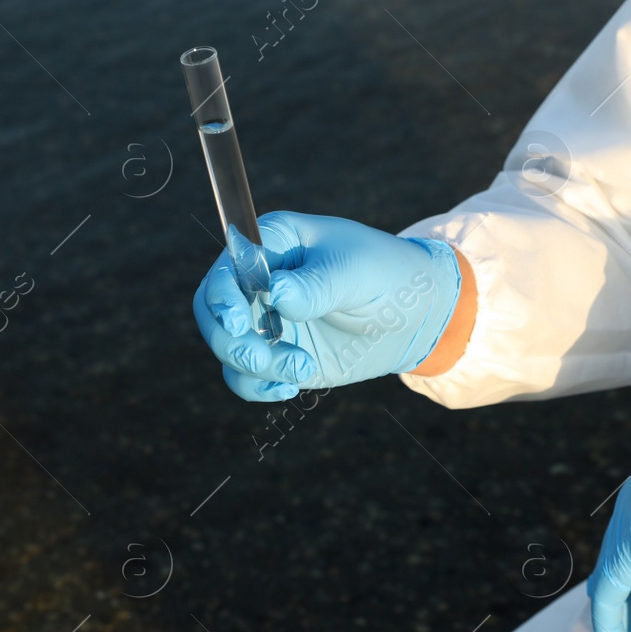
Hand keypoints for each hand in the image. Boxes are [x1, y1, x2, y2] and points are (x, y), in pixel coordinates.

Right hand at [193, 211, 461, 401]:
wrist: (417, 313)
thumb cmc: (388, 274)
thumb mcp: (358, 272)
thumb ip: (317, 284)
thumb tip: (275, 293)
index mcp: (273, 243)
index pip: (227, 267)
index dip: (223, 295)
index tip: (239, 322)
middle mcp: (259, 281)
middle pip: (213, 312)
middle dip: (232, 341)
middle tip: (264, 361)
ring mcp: (265, 319)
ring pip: (227, 348)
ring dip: (253, 367)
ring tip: (302, 370)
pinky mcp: (276, 353)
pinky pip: (246, 376)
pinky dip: (258, 388)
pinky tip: (289, 389)